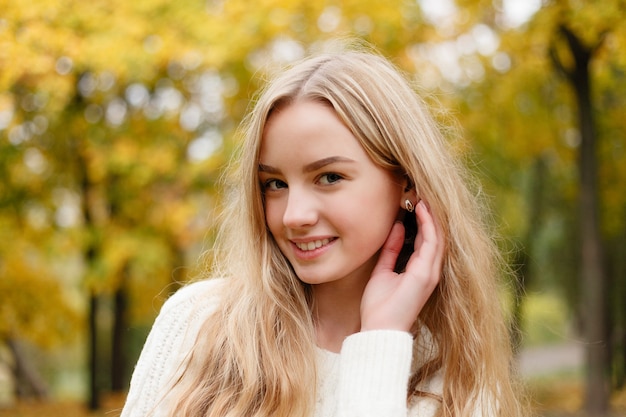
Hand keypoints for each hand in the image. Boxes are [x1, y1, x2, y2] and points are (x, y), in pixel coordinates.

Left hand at [360, 200, 443, 331]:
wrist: (378, 329)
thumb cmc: (379, 306)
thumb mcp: (383, 271)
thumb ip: (391, 249)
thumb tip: (397, 226)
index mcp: (420, 270)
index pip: (426, 239)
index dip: (423, 219)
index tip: (415, 199)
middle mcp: (429, 270)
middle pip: (436, 234)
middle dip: (431, 213)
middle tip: (422, 191)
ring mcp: (430, 272)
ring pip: (438, 235)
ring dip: (432, 214)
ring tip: (424, 194)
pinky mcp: (425, 274)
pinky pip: (431, 243)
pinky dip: (428, 224)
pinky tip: (422, 209)